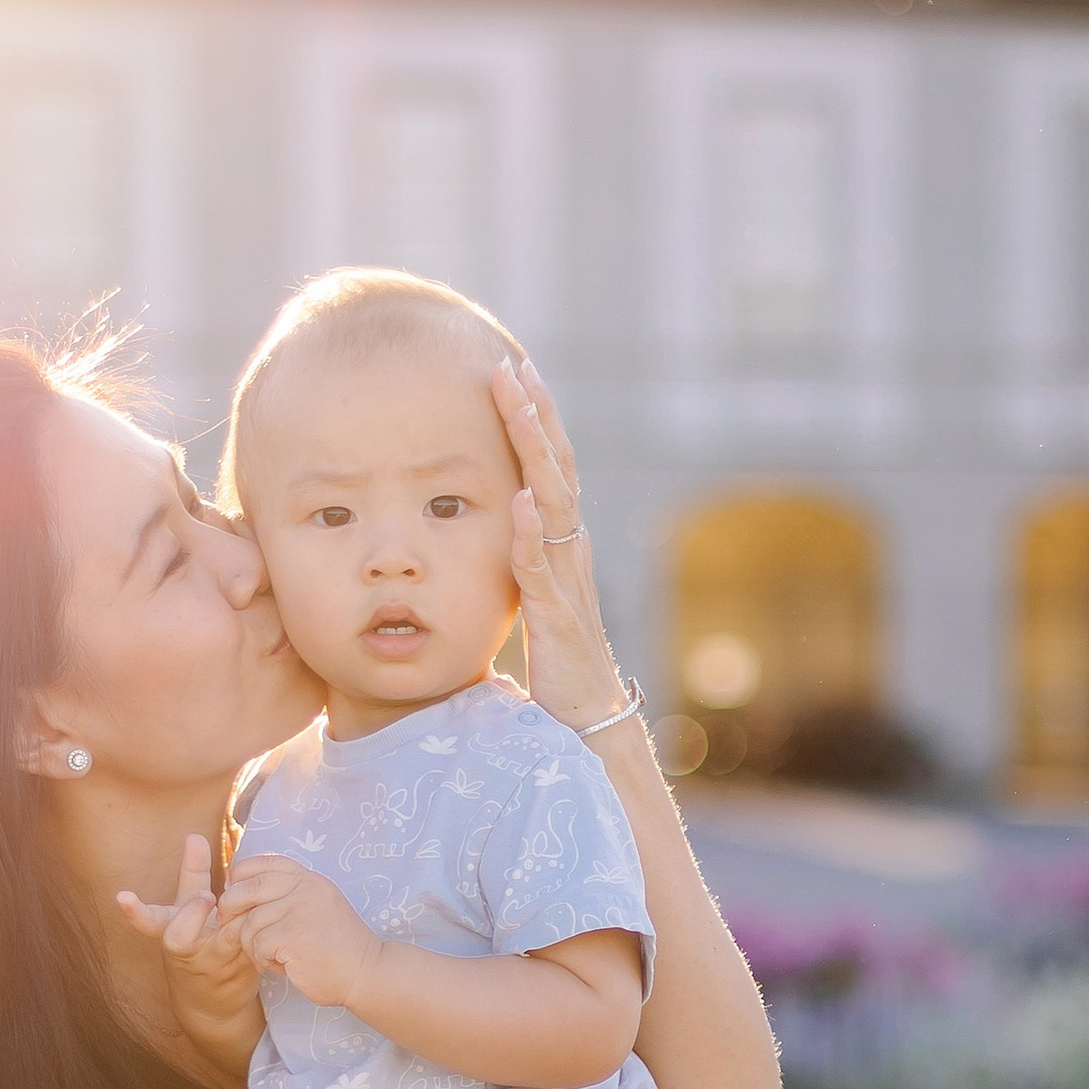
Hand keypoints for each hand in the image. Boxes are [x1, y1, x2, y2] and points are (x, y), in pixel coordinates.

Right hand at [118, 834, 259, 1054]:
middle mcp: (187, 948)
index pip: (150, 919)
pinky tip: (269, 910)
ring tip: (245, 906)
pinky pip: (250, 944)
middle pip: (179, 935)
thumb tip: (194, 835)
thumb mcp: (190, 910)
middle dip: (191, 914)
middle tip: (206, 897)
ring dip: (236, 919)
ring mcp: (212, 962)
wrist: (215, 1002)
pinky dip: (259, 926)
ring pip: (224, 938)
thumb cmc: (200, 943)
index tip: (122, 897)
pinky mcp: (239, 970)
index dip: (135, 911)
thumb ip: (193, 875)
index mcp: (170, 930)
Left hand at [217, 854, 383, 1009]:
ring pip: (249, 923)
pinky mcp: (292, 935)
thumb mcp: (316, 907)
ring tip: (272, 957)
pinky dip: (264, 960)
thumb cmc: (336, 947)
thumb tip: (236, 890)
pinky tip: (280, 966)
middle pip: (246, 889)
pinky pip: (258, 945)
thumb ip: (287, 894)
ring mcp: (300, 910)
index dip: (240, 878)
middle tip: (233, 929)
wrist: (367, 973)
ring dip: (252, 945)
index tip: (237, 896)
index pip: (261, 864)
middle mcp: (305, 888)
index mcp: (309, 878)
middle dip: (231, 910)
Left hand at [494, 358, 630, 733]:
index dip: (534, 420)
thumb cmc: (558, 663)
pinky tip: (522, 500)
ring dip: (536, 455)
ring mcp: (567, 582)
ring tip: (518, 411)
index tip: (513, 372)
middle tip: (514, 367)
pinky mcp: (556, 617)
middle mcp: (571, 553)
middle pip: (557, 470)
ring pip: (553, 505)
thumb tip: (501, 521)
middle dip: (535, 416)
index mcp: (563, 544)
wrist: (586, 721)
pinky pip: (541, 569)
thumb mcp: (535, 598)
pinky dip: (532, 532)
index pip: (550, 468)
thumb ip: (522, 558)